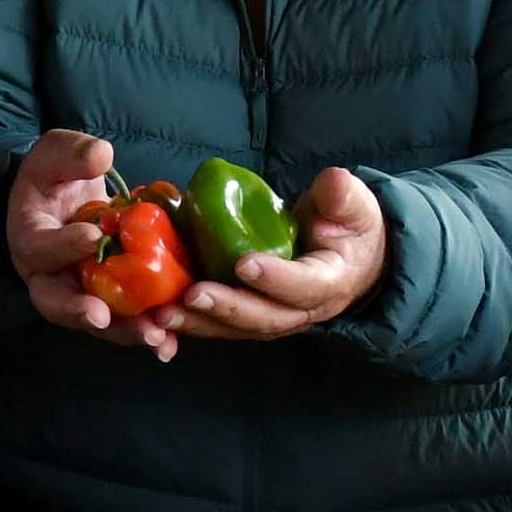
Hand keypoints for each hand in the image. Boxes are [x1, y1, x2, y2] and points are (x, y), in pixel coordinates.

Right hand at [0, 126, 182, 353]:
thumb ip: (73, 153)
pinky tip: (169, 344)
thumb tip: (102, 156)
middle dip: (80, 311)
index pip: (41, 247)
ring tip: (153, 336)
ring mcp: (76, 292)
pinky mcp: (105, 300)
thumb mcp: (56, 152)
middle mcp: (48, 275)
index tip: (94, 237)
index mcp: (30, 238)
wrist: (62, 199)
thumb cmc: (55, 174)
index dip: (65, 246)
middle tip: (102, 316)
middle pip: (56, 302)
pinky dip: (143, 334)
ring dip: (122, 332)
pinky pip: (121, 322)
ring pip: (94, 321)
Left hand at [166, 164, 390, 342]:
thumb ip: (343, 198)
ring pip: (236, 329)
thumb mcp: (354, 207)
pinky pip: (220, 326)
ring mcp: (274, 318)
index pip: (303, 286)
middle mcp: (301, 311)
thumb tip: (334, 182)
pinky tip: (157, 317)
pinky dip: (191, 325)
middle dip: (226, 308)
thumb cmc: (350, 228)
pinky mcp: (251, 317)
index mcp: (329, 283)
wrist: (352, 259)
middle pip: (263, 317)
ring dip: (198, 323)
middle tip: (192, 295)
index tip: (245, 264)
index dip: (275, 278)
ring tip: (161, 315)